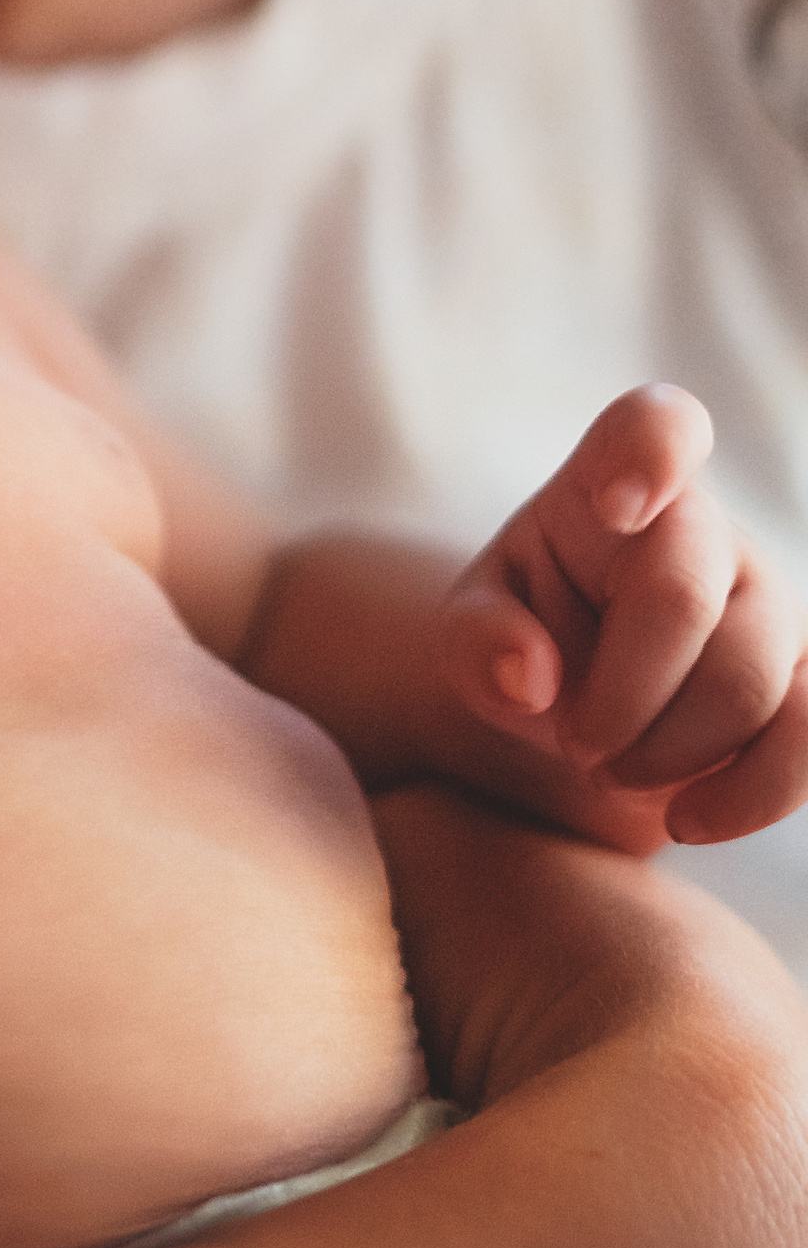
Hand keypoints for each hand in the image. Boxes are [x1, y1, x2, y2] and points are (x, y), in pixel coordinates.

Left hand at [442, 388, 807, 846]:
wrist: (582, 709)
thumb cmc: (525, 639)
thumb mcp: (472, 631)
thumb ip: (479, 640)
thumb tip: (532, 679)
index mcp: (614, 482)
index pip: (656, 426)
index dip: (649, 453)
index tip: (613, 506)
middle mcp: (705, 530)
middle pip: (684, 598)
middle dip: (620, 695)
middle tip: (574, 746)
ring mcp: (768, 603)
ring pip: (751, 679)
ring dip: (670, 752)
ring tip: (610, 774)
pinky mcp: (804, 680)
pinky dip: (752, 793)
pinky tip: (689, 820)